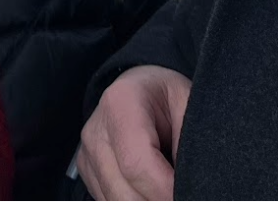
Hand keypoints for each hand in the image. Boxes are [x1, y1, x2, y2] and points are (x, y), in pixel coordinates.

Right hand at [77, 65, 190, 201]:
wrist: (143, 87)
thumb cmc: (168, 96)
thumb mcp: (189, 107)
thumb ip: (187, 148)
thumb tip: (188, 190)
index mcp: (121, 103)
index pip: (136, 164)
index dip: (165, 191)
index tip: (191, 196)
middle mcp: (96, 130)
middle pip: (124, 193)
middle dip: (158, 201)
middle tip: (184, 195)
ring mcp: (87, 153)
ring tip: (169, 189)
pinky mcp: (86, 170)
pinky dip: (135, 201)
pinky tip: (152, 189)